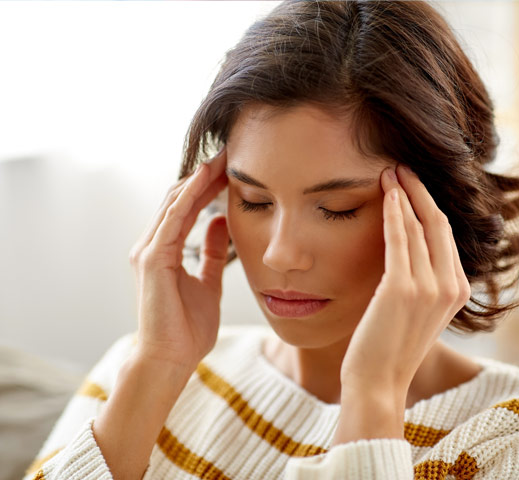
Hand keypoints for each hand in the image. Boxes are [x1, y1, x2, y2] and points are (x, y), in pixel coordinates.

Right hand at [128, 147, 229, 372]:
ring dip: (198, 178)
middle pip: (178, 198)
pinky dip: (189, 196)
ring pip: (173, 202)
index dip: (206, 186)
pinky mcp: (151, 259)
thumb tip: (222, 223)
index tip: (230, 169)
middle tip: (229, 154)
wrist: (171, 360)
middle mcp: (152, 245)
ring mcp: (148, 250)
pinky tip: (206, 178)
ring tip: (222, 158)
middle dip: (204, 175)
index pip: (185, 207)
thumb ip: (214, 253)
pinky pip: (173, 219)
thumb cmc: (187, 328)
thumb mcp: (208, 282)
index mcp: (164, 250)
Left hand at [334, 164, 470, 441]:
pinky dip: (393, 212)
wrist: (377, 380)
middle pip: (437, 223)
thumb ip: (420, 278)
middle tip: (400, 167)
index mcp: (457, 290)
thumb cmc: (389, 344)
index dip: (428, 204)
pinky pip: (400, 239)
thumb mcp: (415, 310)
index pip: (444, 235)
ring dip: (403, 194)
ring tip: (389, 171)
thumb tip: (405, 245)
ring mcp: (429, 287)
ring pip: (419, 226)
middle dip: (418, 191)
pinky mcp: (403, 289)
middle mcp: (450, 286)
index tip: (411, 184)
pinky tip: (386, 193)